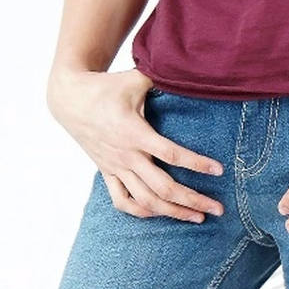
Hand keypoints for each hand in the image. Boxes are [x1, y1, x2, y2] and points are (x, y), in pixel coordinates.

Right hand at [47, 67, 224, 222]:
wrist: (69, 99)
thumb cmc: (106, 87)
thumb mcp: (134, 79)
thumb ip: (162, 77)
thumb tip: (189, 70)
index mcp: (135, 132)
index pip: (171, 154)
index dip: (197, 164)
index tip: (219, 171)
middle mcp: (126, 155)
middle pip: (163, 188)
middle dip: (193, 200)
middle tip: (217, 209)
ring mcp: (115, 167)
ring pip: (146, 201)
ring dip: (173, 212)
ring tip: (197, 218)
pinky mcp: (107, 173)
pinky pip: (123, 201)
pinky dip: (142, 212)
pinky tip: (161, 214)